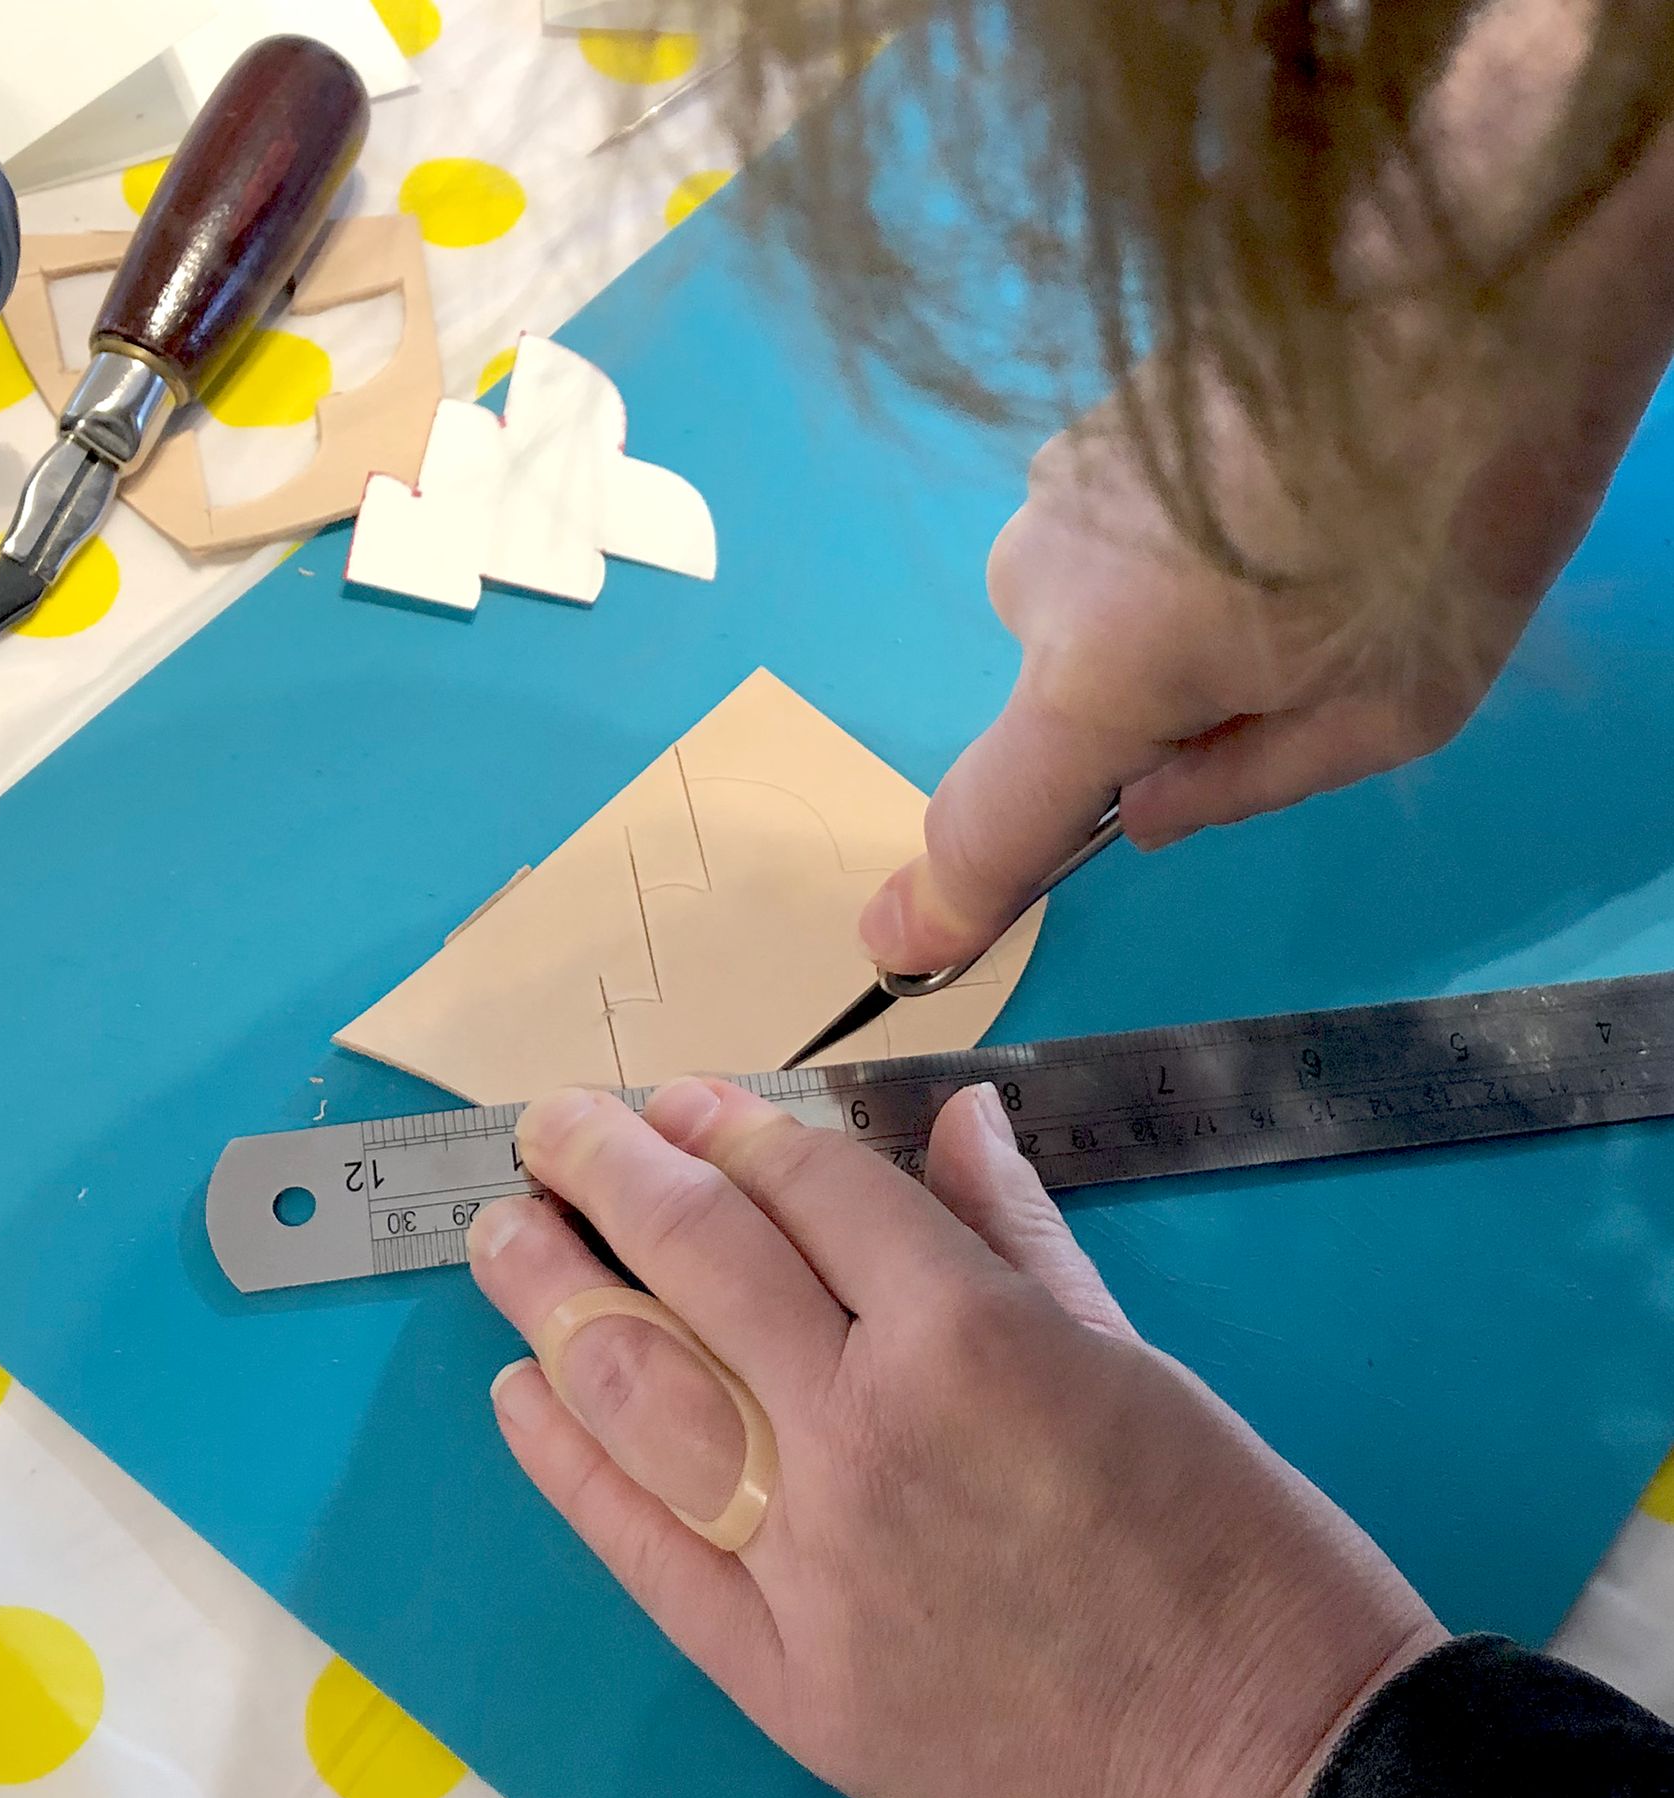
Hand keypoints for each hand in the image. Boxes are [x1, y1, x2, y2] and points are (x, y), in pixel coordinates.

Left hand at [467, 1077, 1445, 1797]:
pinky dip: (567, 1463)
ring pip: (638, 1389)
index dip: (731, 1127)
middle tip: (552, 1128)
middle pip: (698, 1259)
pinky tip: (519, 1397)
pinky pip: (641, 1546)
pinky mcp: (778, 1674)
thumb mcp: (1137, 1360)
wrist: (1269, 1780)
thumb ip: (1016, 1232)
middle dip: (607, 1170)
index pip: (808, 1190)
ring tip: (501, 1236)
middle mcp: (865, 1423)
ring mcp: (808, 1554)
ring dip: (550, 1296)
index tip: (679, 1099)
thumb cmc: (1237, 1554)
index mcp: (969, 1331)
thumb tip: (958, 1116)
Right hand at [860, 80, 1673, 976]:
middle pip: (1061, 709)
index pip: (988, 818)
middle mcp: (1035, 582)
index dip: (947, 898)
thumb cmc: (1453, 515)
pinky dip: (1169, 557)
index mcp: (1100, 673)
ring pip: (1087, 623)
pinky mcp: (1079, 430)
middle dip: (1154, 718)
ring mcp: (1047, 492)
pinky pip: (1104, 546)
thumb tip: (1136, 817)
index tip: (898, 947)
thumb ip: (1239, 789)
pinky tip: (1271, 494)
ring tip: (1304, 557)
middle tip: (1293, 666)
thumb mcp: (1388, 716)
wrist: (1479, 272)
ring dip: (1168, 629)